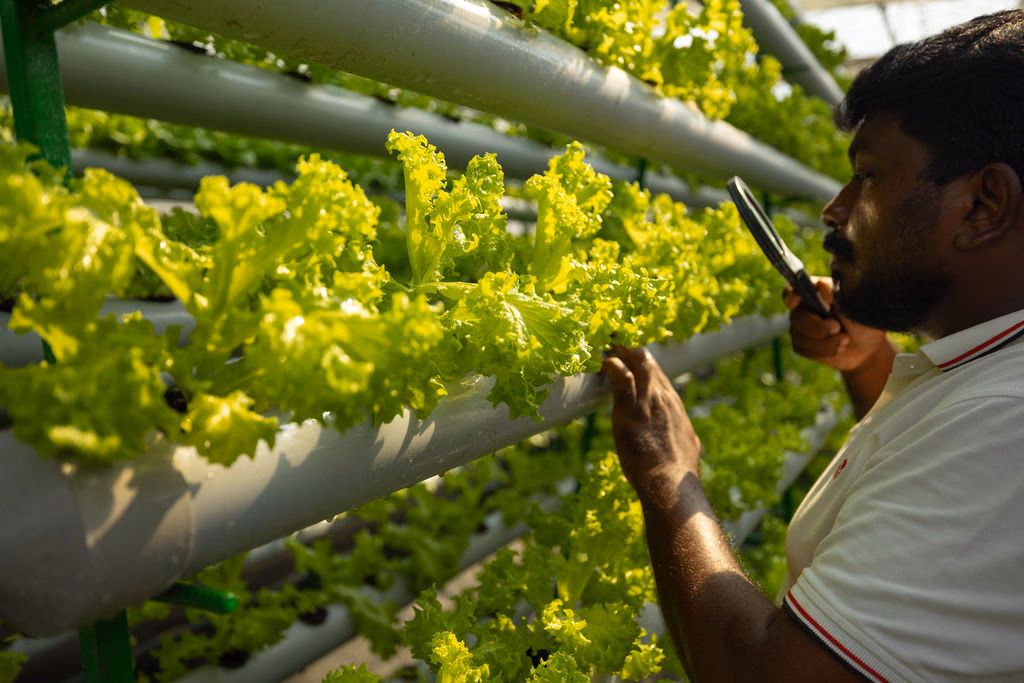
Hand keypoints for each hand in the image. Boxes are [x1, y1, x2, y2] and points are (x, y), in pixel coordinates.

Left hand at [601, 346, 701, 500]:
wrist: (669, 482)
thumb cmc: (677, 471)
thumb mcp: (688, 446)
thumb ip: (683, 435)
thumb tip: (688, 440)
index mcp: (674, 404)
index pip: (658, 374)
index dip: (643, 363)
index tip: (631, 358)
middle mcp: (663, 397)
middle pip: (648, 361)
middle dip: (631, 349)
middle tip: (615, 343)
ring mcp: (647, 400)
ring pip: (637, 361)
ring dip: (620, 350)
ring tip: (607, 345)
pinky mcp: (630, 409)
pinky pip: (621, 377)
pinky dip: (611, 365)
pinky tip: (603, 362)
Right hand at [784, 277, 888, 372]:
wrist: (869, 347)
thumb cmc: (863, 320)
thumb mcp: (854, 303)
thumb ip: (836, 291)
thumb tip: (820, 286)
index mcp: (816, 292)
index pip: (793, 289)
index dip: (791, 295)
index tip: (795, 303)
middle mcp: (804, 308)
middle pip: (797, 316)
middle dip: (818, 327)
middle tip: (838, 328)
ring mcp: (801, 327)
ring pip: (800, 336)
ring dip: (825, 342)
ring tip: (845, 340)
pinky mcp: (802, 344)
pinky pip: (803, 349)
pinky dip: (823, 351)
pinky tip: (838, 348)